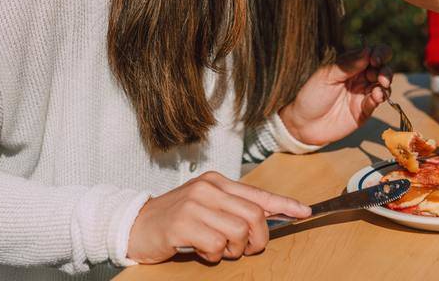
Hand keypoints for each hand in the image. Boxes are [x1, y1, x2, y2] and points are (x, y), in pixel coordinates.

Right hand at [126, 172, 309, 263]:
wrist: (134, 224)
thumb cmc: (175, 219)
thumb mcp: (206, 207)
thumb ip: (233, 209)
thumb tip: (267, 218)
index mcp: (216, 182)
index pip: (258, 194)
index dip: (284, 204)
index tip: (304, 212)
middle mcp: (208, 189)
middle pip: (254, 216)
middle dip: (257, 239)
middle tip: (247, 248)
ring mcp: (194, 205)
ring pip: (238, 232)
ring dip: (233, 249)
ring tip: (218, 249)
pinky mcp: (182, 224)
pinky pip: (216, 245)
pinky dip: (213, 255)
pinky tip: (202, 251)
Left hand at [278, 46, 392, 145]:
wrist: (304, 124)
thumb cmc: (312, 94)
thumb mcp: (327, 76)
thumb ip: (347, 65)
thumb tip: (367, 51)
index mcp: (351, 64)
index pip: (372, 53)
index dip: (379, 53)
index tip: (375, 59)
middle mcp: (360, 77)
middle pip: (383, 68)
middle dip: (386, 70)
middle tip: (381, 77)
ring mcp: (363, 93)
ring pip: (384, 85)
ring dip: (386, 84)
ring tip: (380, 87)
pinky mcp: (364, 110)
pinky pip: (377, 101)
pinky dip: (379, 98)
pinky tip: (376, 97)